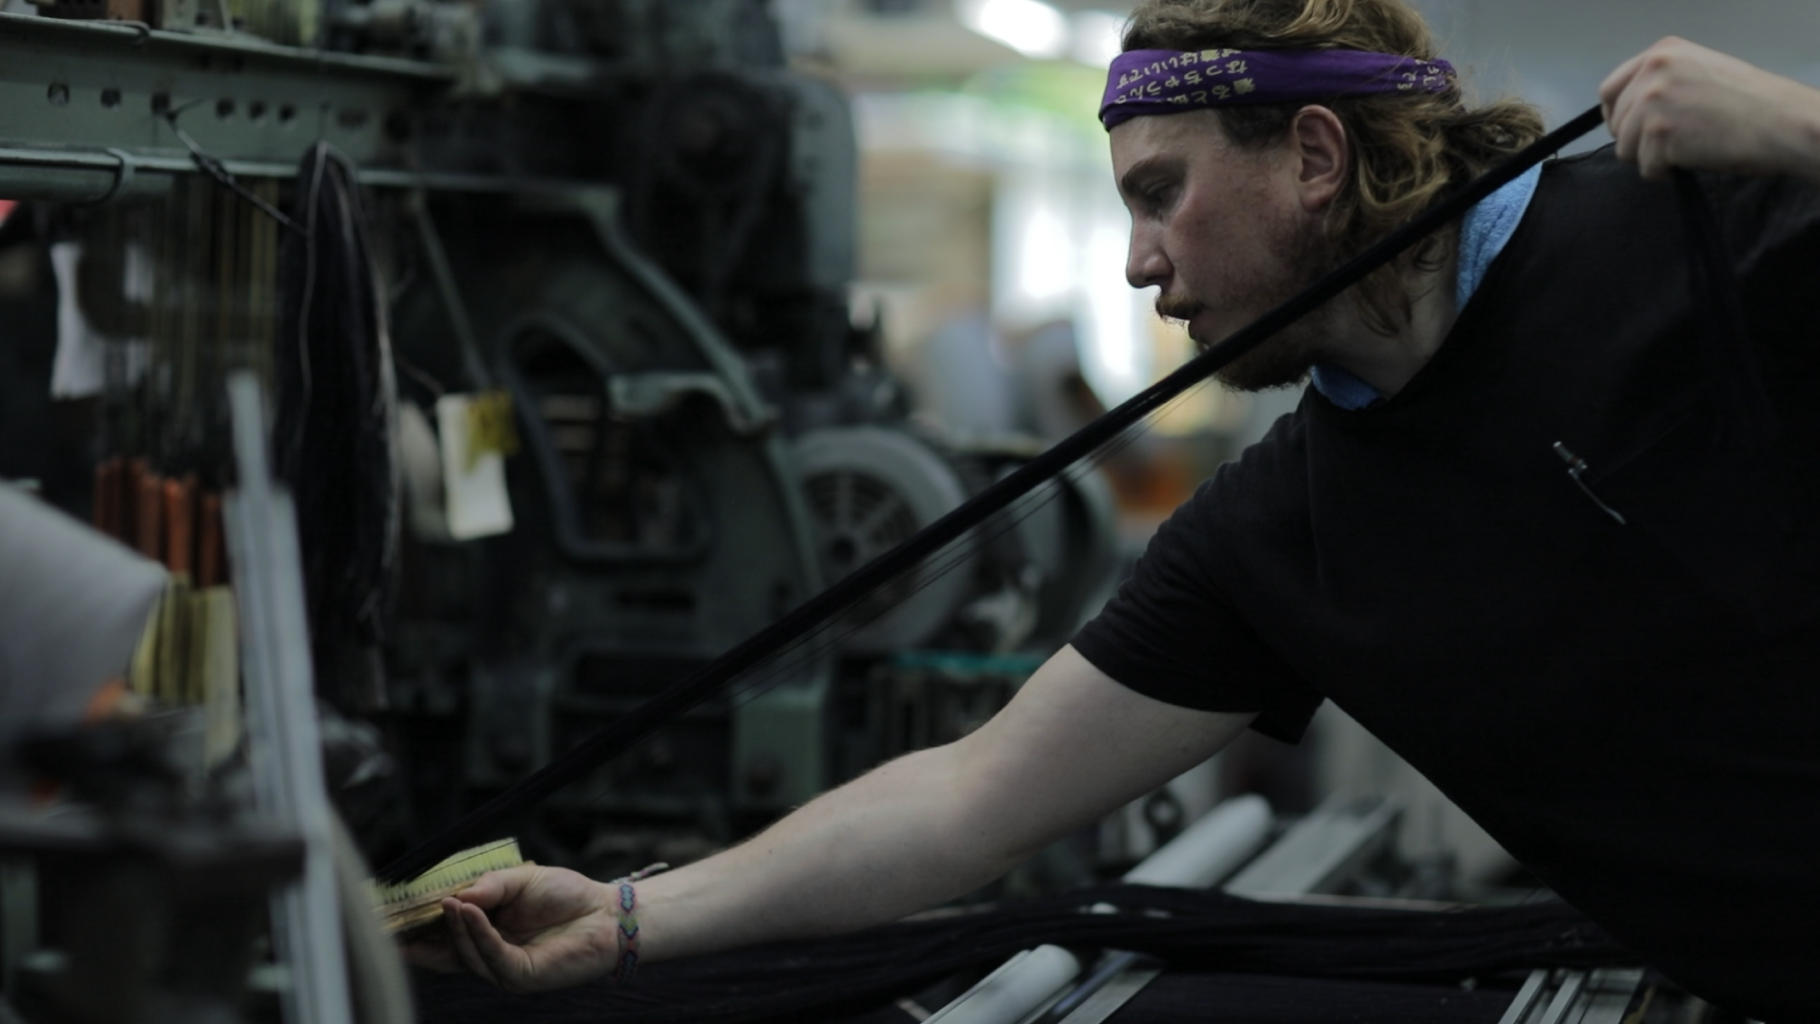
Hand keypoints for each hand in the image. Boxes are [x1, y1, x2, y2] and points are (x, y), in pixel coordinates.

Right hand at [398, 864, 621, 992]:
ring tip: (447, 901)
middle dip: (417, 938)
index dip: (416, 928)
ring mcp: (502, 968)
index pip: (441, 936)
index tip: (388, 915)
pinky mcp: (520, 975)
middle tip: (395, 919)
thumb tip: (455, 896)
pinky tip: (466, 911)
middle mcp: (488, 955)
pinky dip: (476, 932)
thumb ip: (488, 887)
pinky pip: (490, 954)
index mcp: (484, 933)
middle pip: (442, 952)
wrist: (606, 913)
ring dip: (453, 926)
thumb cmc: (566, 895)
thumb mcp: (520, 880)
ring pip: (464, 953)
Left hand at [1600, 37, 1819, 181]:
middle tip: (1673, 143)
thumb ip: (1662, 82)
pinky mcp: (1659, 132)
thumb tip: (1630, 110)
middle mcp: (1652, 71)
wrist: (1778, 121)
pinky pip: (1645, 167)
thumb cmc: (1749, 103)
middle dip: (1638, 141)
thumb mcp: (1698, 72)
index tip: (1627, 130)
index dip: (1616, 116)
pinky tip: (1692, 158)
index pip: (1610, 90)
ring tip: (1686, 149)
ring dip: (1651, 157)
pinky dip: (1664, 172)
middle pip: (1616, 123)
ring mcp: (1652, 101)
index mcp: (1662, 52)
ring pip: (1625, 148)